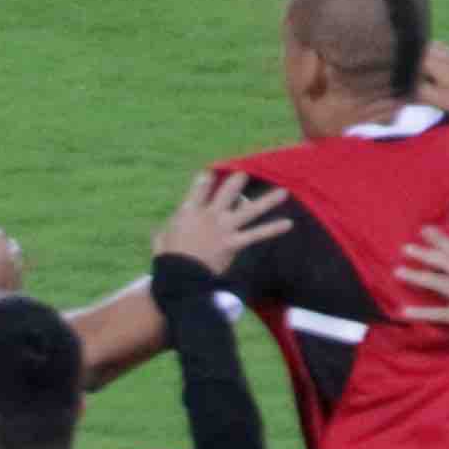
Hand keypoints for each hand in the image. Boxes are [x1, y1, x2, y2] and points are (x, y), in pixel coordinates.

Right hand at [151, 168, 292, 278]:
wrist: (179, 275)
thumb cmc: (167, 259)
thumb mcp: (160, 240)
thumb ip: (164, 231)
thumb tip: (162, 229)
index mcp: (189, 210)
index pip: (200, 187)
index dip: (206, 179)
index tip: (211, 173)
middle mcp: (209, 214)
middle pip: (228, 191)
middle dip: (238, 181)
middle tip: (245, 174)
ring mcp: (224, 228)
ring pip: (249, 210)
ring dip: (267, 201)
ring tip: (283, 192)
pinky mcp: (233, 243)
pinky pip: (256, 234)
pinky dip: (272, 229)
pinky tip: (287, 224)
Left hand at [394, 222, 448, 355]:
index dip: (441, 239)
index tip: (425, 230)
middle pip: (447, 262)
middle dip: (425, 253)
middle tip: (405, 248)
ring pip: (439, 282)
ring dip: (416, 276)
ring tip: (398, 271)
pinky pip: (438, 313)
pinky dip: (421, 312)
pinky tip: (404, 311)